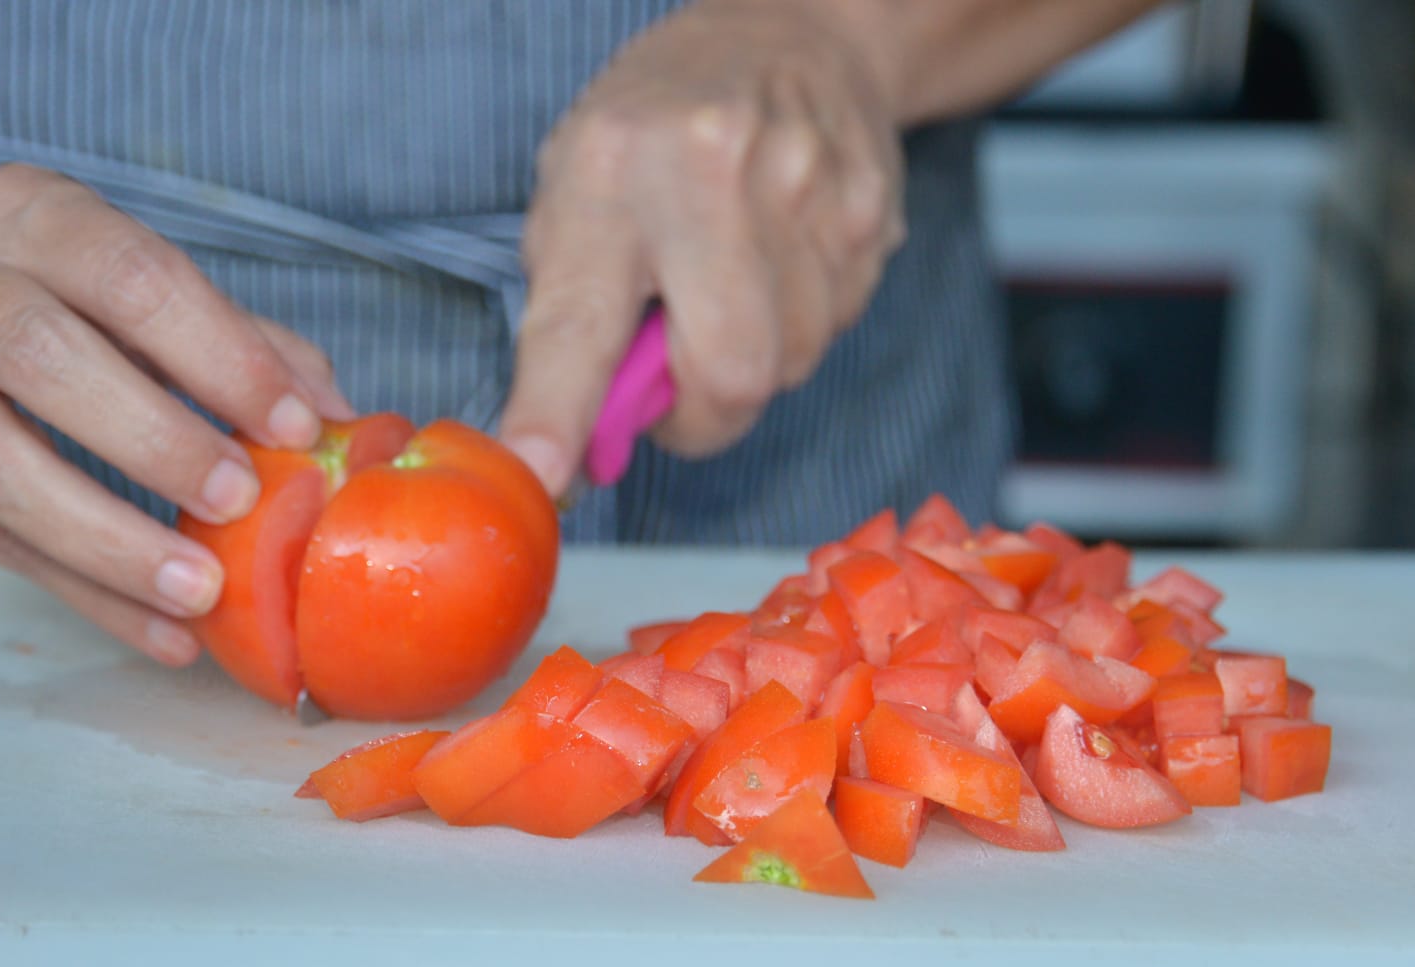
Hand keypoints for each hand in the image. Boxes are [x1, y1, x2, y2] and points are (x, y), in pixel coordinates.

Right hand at [0, 162, 355, 663]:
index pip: (130, 276)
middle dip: (152, 438)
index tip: (293, 424)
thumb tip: (337, 416)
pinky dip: (86, 596)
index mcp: (35, 218)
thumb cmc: (41, 286)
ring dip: (108, 541)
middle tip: (239, 500)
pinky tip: (162, 633)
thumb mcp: (126, 280)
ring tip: (200, 591)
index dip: (218, 353)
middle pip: (40, 356)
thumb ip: (237, 337)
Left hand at [500, 0, 904, 494]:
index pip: (578, 320)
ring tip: (729, 284)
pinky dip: (799, 323)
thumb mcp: (578, 189)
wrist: (793, 33)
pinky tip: (780, 259)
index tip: (542, 473)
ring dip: (751, 361)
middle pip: (730, 374)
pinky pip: (835, 329)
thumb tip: (582, 444)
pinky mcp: (872, 213)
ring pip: (790, 365)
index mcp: (610, 172)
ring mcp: (808, 190)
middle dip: (698, 414)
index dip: (557, 410)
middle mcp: (712, 175)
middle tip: (673, 378)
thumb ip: (571, 314)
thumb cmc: (657, 129)